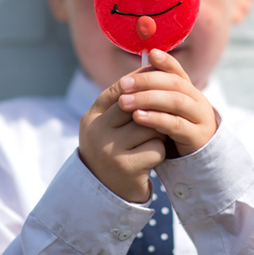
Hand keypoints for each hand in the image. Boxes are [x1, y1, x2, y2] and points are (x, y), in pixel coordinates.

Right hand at [79, 69, 166, 202]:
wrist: (106, 192)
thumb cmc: (115, 150)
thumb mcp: (111, 124)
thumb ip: (126, 99)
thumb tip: (153, 62)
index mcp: (91, 117)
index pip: (119, 89)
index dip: (141, 83)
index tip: (158, 83)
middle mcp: (96, 131)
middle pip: (137, 105)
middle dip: (153, 109)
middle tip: (162, 117)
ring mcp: (109, 150)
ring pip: (150, 126)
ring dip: (158, 133)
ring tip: (154, 141)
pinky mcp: (126, 167)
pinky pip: (156, 148)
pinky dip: (160, 152)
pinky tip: (153, 159)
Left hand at [118, 49, 216, 157]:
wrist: (195, 157)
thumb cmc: (172, 127)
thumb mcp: (164, 108)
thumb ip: (153, 90)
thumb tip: (138, 64)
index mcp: (188, 90)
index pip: (177, 71)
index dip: (165, 62)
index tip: (150, 54)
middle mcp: (196, 100)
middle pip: (174, 84)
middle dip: (146, 82)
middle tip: (123, 84)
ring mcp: (199, 117)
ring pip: (175, 102)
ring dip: (148, 99)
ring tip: (124, 101)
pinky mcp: (196, 136)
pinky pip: (176, 124)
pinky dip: (156, 119)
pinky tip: (138, 117)